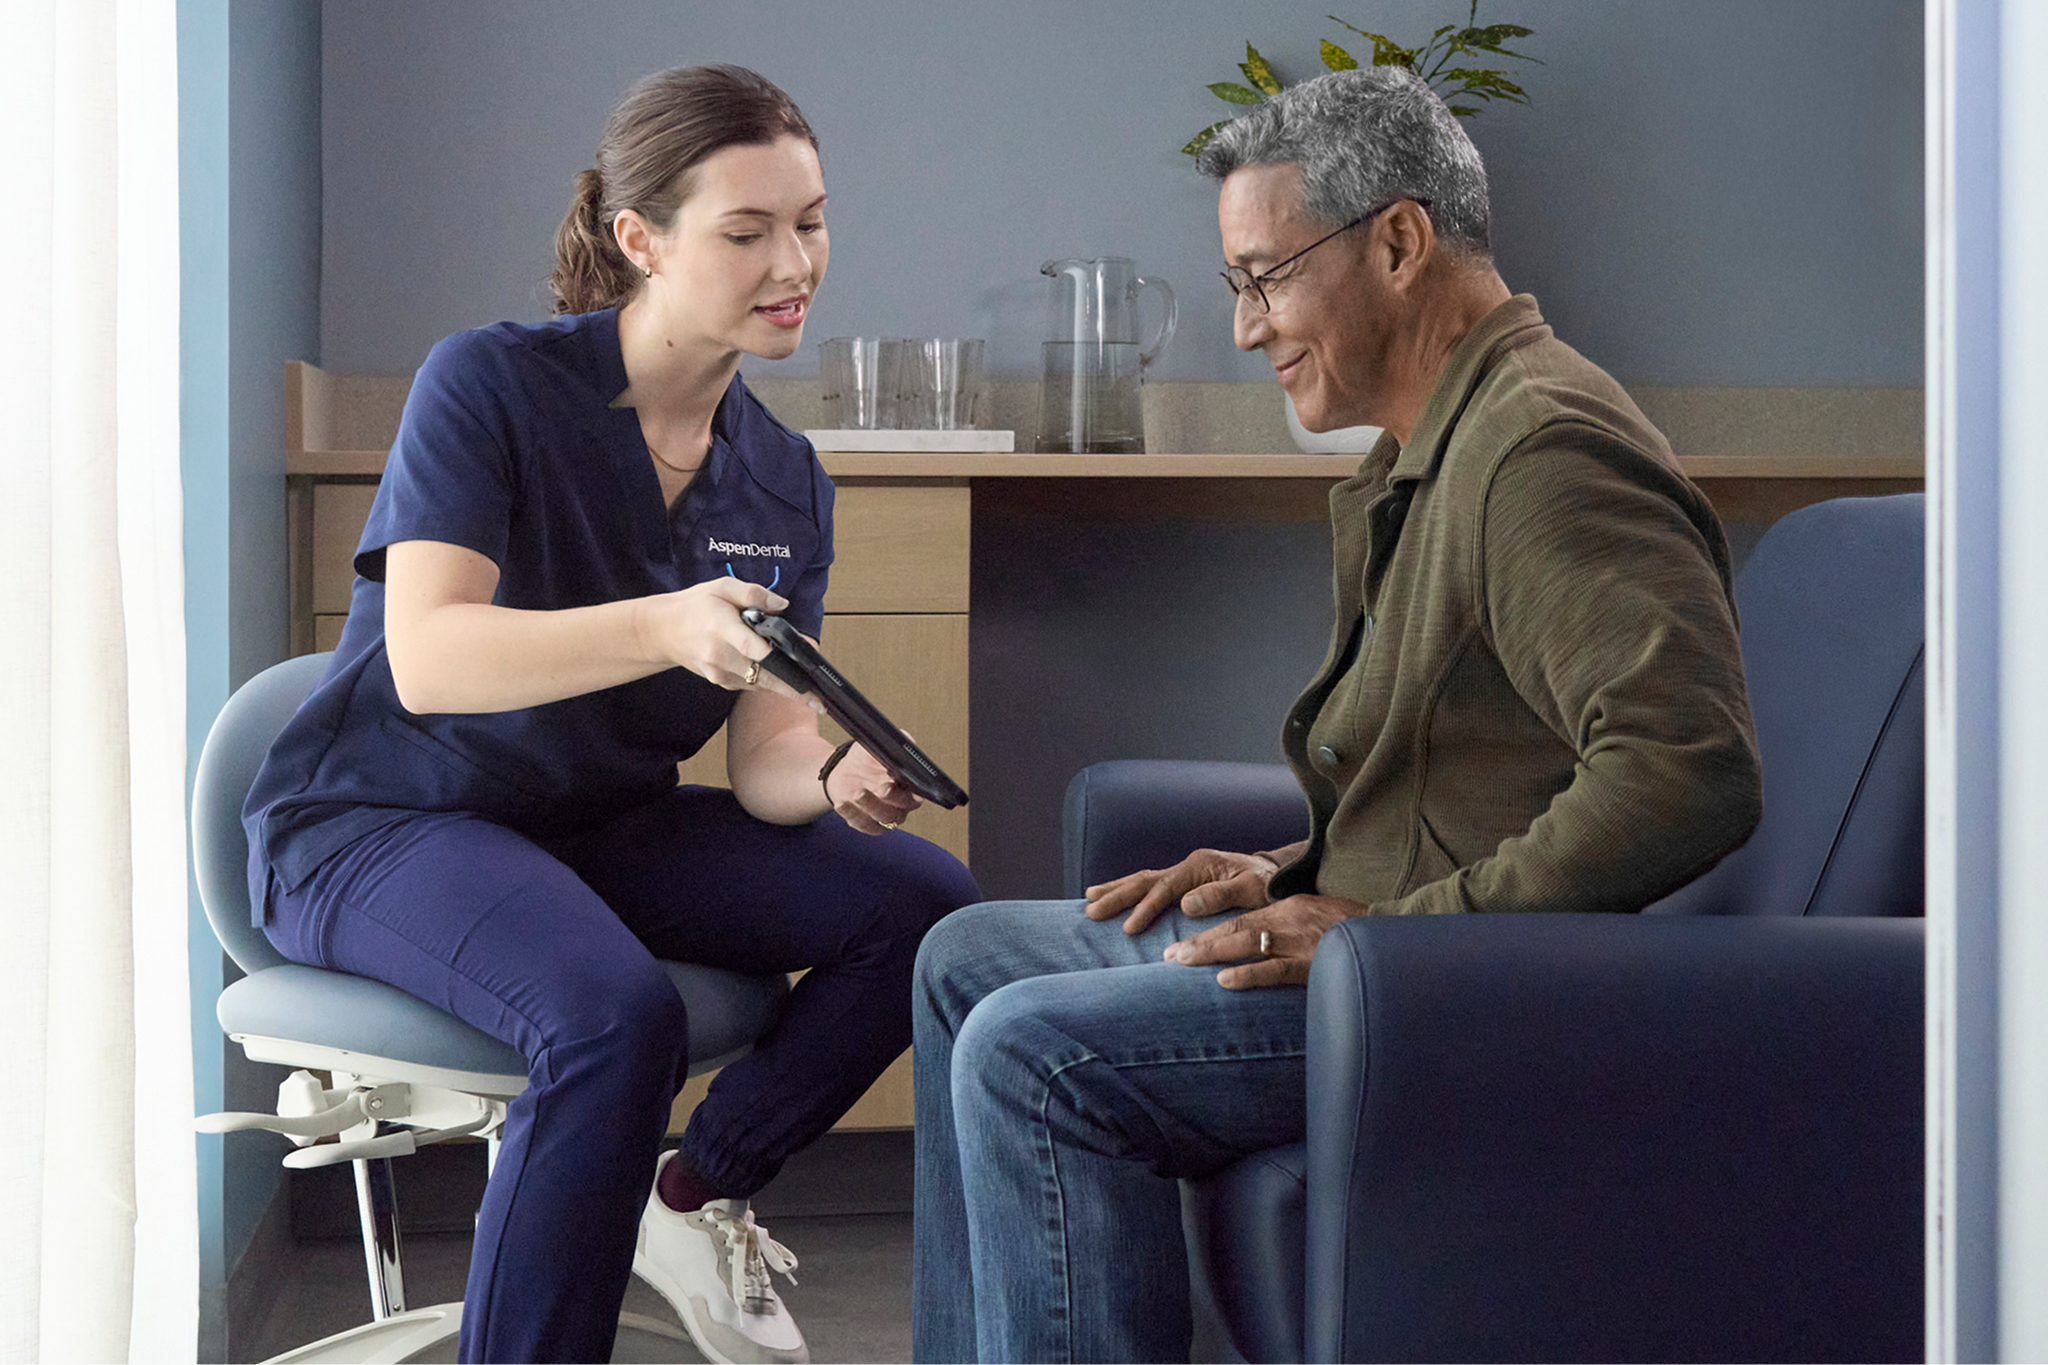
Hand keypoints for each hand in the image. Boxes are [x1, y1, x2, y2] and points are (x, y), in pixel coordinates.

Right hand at [642, 579, 803, 698]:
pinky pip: (751, 684)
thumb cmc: (695, 607)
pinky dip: (769, 682)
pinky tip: (786, 680)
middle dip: (792, 683)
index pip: (748, 645)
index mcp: (720, 627)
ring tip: (811, 693)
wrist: (665, 631)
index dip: (773, 654)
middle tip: (818, 697)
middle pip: (761, 674)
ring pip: (760, 684)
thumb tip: (782, 605)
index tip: (798, 664)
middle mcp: (719, 655)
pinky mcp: (721, 682)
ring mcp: (719, 672)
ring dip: (785, 688)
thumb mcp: (722, 587)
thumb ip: (754, 594)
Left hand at [825, 743, 920, 834]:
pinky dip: (851, 814)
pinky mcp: (865, 823)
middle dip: (892, 799)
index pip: (916, 797)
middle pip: (901, 810)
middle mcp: (900, 807)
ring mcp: (883, 817)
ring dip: (870, 806)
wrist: (848, 771)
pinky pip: (861, 824)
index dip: (910, 794)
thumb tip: (906, 740)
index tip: (898, 784)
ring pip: (882, 819)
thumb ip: (897, 743)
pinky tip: (842, 803)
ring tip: (858, 792)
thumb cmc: (869, 759)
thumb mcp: (881, 746)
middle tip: (883, 788)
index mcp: (910, 790)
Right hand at [1083, 848, 1279, 934]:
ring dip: (1116, 890)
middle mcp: (1188, 866)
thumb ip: (1221, 895)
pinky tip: (1114, 896)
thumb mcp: (1252, 889)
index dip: (1145, 908)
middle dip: (1117, 895)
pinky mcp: (1185, 882)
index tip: (1129, 928)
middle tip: (1091, 910)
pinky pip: (1151, 886)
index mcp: (1199, 866)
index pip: (1165, 889)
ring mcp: (1184, 873)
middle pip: (1144, 880)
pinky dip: (1130, 891)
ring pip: (1143, 880)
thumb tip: (1185, 903)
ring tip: (1089, 898)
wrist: (1277, 876)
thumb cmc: (1267, 885)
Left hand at [1161, 894, 1363, 988]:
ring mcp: (1297, 942)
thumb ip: (1287, 928)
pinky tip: (1224, 981)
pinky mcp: (1310, 964)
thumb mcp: (1315, 918)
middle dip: (1199, 943)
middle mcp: (1286, 921)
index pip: (1239, 919)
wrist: (1388, 932)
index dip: (1207, 932)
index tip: (1179, 946)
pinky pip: (1274, 969)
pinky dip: (1248, 974)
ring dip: (1210, 953)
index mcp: (1286, 909)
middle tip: (1168, 955)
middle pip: (1234, 928)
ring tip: (1181, 962)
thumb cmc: (1353, 929)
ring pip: (1245, 944)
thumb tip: (1260, 944)